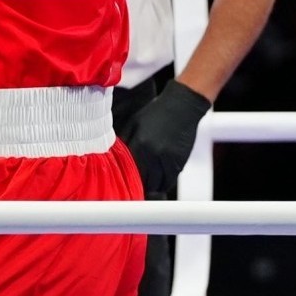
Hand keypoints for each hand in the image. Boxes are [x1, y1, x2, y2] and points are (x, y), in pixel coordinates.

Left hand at [120, 80, 210, 194]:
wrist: (182, 106)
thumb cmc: (156, 113)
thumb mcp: (134, 122)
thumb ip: (124, 140)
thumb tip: (113, 156)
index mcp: (139, 143)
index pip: (129, 169)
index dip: (127, 179)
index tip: (124, 184)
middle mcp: (153, 152)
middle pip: (143, 180)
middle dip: (139, 186)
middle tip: (135, 190)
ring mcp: (168, 158)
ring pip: (157, 183)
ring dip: (151, 188)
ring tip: (147, 188)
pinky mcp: (180, 160)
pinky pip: (170, 180)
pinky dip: (164, 184)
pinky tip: (159, 183)